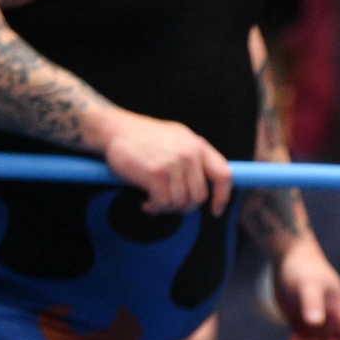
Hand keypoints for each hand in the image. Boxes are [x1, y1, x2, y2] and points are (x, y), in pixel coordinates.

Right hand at [98, 109, 232, 215]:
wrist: (115, 129)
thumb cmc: (147, 138)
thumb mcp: (179, 139)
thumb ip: (196, 159)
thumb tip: (210, 186)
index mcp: (198, 146)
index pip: (224, 176)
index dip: (222, 197)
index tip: (215, 210)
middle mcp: (189, 154)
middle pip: (200, 196)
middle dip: (186, 206)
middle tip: (171, 205)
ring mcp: (173, 163)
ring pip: (181, 202)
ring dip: (168, 208)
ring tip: (156, 202)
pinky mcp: (156, 174)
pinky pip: (164, 203)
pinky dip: (155, 208)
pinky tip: (147, 203)